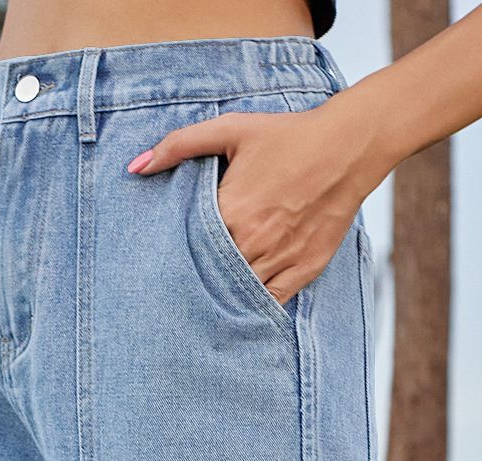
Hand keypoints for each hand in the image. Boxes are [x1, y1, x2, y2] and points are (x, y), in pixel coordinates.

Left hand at [128, 101, 380, 306]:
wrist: (347, 147)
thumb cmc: (288, 136)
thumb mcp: (231, 129)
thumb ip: (179, 145)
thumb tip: (135, 166)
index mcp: (231, 210)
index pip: (190, 248)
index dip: (175, 258)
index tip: (160, 264)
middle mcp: (253, 241)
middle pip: (212, 276)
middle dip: (194, 283)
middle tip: (171, 295)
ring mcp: (279, 259)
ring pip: (239, 293)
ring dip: (222, 299)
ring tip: (200, 309)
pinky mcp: (303, 271)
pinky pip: (270, 302)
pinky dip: (253, 308)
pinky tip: (238, 310)